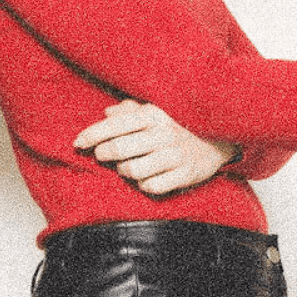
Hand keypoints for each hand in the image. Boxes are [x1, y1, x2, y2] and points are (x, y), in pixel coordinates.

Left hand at [73, 100, 238, 195]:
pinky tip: (145, 177)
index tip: (76, 143)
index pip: (114, 125)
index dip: (91, 135)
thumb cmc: (178, 125)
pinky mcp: (185, 175)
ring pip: (132, 170)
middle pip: (118, 149)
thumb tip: (107, 113)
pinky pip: (151, 186)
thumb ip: (130, 110)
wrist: (220, 140)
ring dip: (123, 170)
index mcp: (153, 115)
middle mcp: (163, 134)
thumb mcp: (156, 112)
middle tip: (101, 155)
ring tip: (126, 166)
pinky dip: (143, 184)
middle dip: (103, 153)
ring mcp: (175, 156)